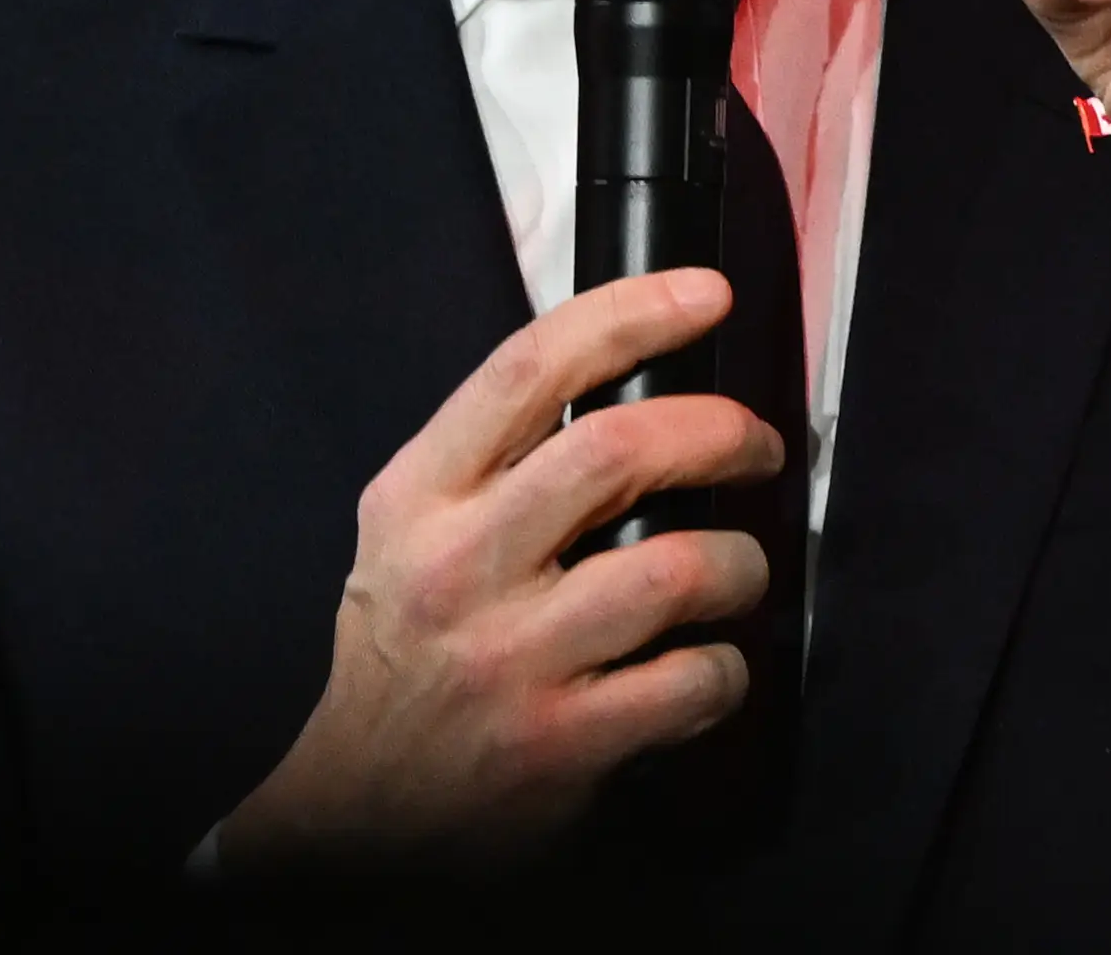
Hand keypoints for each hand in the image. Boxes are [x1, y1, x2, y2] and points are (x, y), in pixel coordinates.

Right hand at [213, 268, 782, 867]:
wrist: (356, 814)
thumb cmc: (404, 654)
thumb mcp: (409, 532)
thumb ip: (495, 459)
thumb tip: (630, 378)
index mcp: (419, 496)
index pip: (527, 369)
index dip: (629, 314)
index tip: (702, 295)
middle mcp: (459, 566)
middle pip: (617, 451)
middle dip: (718, 434)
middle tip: (754, 447)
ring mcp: (511, 659)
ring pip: (676, 568)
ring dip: (740, 563)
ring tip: (740, 573)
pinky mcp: (561, 745)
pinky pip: (692, 680)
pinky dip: (727, 670)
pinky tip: (710, 668)